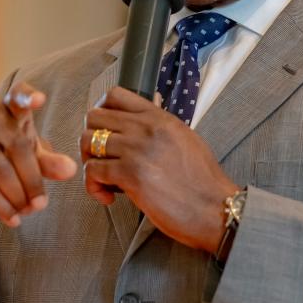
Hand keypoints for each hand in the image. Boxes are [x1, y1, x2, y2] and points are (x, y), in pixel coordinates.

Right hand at [0, 81, 77, 227]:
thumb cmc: (5, 152)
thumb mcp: (30, 153)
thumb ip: (49, 160)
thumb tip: (70, 170)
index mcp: (9, 107)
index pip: (18, 94)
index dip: (28, 96)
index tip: (39, 100)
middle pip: (17, 146)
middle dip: (32, 179)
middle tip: (42, 204)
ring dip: (17, 195)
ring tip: (30, 211)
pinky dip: (1, 205)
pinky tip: (14, 219)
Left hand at [80, 86, 237, 253]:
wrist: (215, 207)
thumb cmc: (203, 180)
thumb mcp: (185, 138)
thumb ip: (159, 128)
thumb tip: (139, 124)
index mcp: (159, 117)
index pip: (114, 95)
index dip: (101, 112)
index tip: (104, 131)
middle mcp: (146, 128)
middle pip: (94, 117)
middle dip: (90, 139)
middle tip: (101, 159)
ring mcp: (137, 150)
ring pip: (87, 142)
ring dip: (90, 162)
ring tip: (104, 180)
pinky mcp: (130, 175)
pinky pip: (92, 171)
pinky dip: (93, 186)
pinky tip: (109, 197)